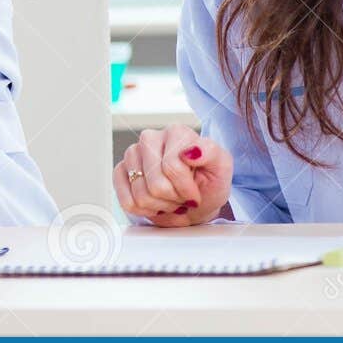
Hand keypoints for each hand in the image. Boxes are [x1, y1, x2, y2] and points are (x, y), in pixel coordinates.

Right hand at [113, 125, 232, 225]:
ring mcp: (132, 154)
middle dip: (173, 198)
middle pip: (156, 184)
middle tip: (182, 196)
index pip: (172, 167)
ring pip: (141, 195)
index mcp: (176, 132)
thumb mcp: (221, 167)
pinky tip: (155, 203)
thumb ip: (211, 153)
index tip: (195, 192)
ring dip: (160, 205)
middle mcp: (151, 138)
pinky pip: (127, 201)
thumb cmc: (207, 183)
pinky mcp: (120, 171)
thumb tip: (191, 150)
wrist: (194, 201)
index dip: (186, 189)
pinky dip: (144, 210)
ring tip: (170, 198)